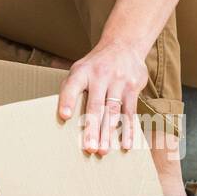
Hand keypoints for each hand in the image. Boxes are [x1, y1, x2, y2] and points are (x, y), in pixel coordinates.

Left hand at [56, 40, 149, 154]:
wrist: (123, 45)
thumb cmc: (96, 64)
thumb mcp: (80, 69)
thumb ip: (71, 89)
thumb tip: (63, 116)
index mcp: (82, 71)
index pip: (72, 86)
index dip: (68, 100)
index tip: (64, 116)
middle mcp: (100, 75)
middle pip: (96, 105)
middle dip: (92, 128)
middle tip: (89, 148)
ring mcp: (118, 81)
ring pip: (113, 111)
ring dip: (108, 132)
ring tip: (103, 151)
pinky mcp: (133, 87)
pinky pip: (130, 112)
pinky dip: (128, 130)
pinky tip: (126, 145)